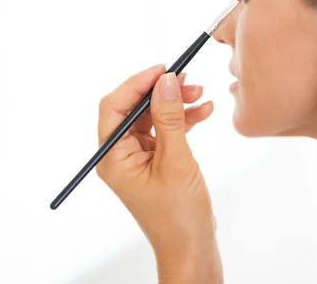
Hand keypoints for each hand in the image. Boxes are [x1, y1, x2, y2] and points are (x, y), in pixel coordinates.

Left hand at [96, 64, 221, 281]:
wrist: (191, 245)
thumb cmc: (178, 214)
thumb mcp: (175, 160)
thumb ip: (169, 118)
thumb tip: (166, 81)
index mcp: (113, 157)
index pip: (114, 107)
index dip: (136, 83)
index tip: (163, 69)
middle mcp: (121, 155)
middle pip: (134, 109)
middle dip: (161, 92)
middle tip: (187, 79)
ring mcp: (138, 158)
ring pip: (152, 117)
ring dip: (176, 104)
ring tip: (200, 95)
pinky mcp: (156, 161)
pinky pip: (165, 131)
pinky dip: (183, 120)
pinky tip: (203, 112)